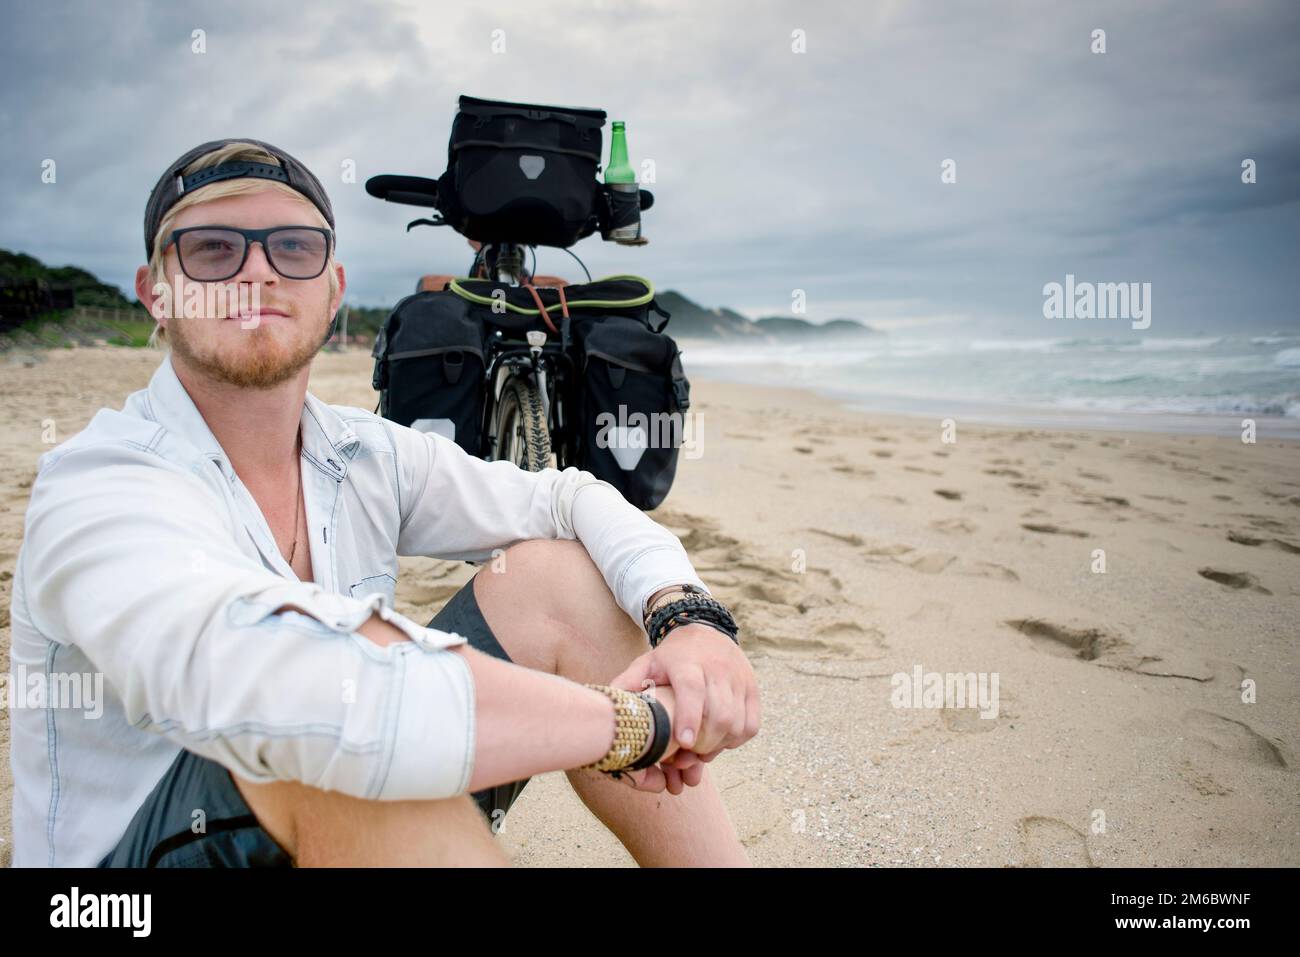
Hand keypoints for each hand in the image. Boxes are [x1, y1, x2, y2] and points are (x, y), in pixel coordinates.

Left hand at [610, 622, 759, 793]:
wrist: (704, 631)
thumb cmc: (670, 657)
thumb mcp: (645, 664)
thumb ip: (627, 685)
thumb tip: (607, 710)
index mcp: (687, 662)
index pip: (693, 690)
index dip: (689, 717)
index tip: (683, 743)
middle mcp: (718, 668)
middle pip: (719, 713)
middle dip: (704, 742)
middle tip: (688, 755)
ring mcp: (739, 679)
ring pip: (737, 722)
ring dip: (720, 745)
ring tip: (702, 750)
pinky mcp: (752, 688)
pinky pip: (751, 724)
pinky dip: (736, 739)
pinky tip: (720, 740)